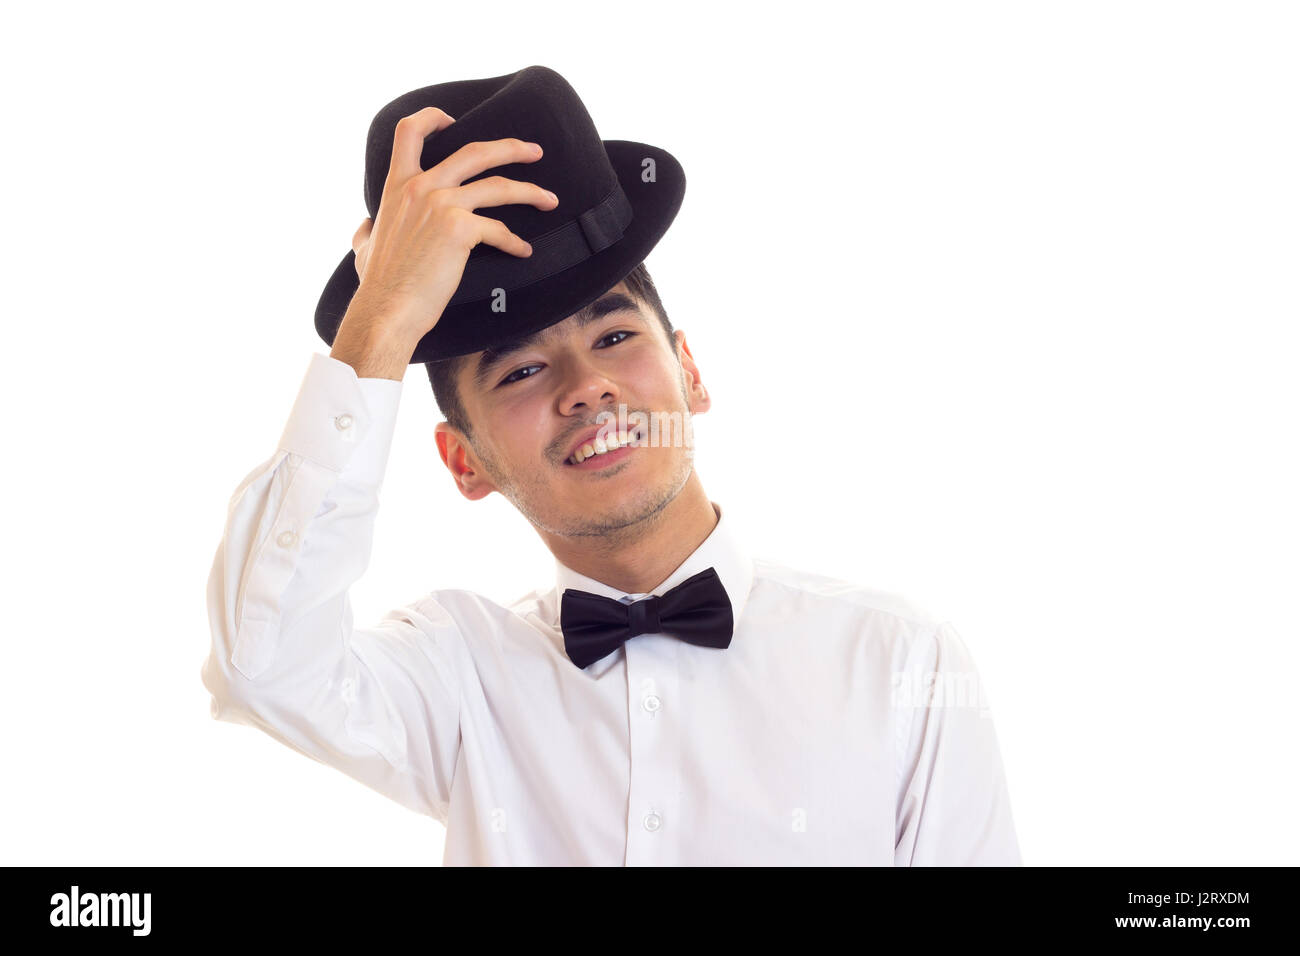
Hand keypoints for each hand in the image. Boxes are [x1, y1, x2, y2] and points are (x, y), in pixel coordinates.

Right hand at [341, 106, 558, 346]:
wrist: (387, 309)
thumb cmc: (378, 285)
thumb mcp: (363, 248)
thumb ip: (367, 230)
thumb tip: (367, 225)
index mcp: (397, 186)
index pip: (408, 131)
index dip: (432, 117)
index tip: (453, 119)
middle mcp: (420, 187)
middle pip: (474, 151)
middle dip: (510, 147)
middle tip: (534, 151)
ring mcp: (441, 205)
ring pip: (498, 186)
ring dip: (530, 191)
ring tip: (549, 200)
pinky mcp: (460, 229)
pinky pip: (499, 230)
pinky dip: (514, 242)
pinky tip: (523, 251)